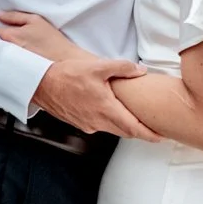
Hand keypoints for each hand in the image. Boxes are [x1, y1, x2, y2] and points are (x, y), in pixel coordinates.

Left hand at [0, 8, 86, 65]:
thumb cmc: (52, 42)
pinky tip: (12, 61)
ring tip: (5, 50)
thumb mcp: (35, 21)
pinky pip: (4, 66)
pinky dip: (4, 63)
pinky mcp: (14, 75)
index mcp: (9, 36)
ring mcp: (9, 65)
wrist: (64, 65)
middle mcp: (5, 52)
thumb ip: (14, 16)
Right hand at [0, 12, 151, 139]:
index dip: (149, 134)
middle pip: (125, 132)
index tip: (161, 137)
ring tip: (134, 120)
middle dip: (140, 132)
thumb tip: (140, 71)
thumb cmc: (66, 74)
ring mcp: (87, 124)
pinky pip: (99, 125)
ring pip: (112, 129)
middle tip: (153, 130)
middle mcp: (98, 121)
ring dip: (124, 127)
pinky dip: (110, 122)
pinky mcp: (78, 122)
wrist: (40, 83)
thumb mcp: (97, 66)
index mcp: (106, 109)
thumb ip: (122, 68)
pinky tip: (109, 111)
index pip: (133, 128)